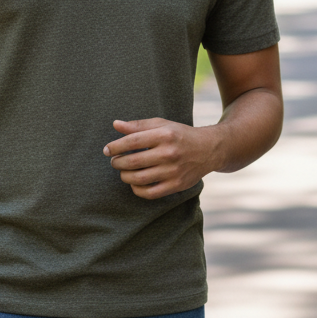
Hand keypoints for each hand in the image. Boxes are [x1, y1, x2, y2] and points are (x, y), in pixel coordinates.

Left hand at [104, 118, 220, 198]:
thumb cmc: (180, 135)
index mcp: (165, 134)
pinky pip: (150, 193)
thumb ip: (138, 125)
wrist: (209, 149)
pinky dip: (137, 190)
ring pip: (139, 179)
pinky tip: (135, 183)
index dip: (115, 146)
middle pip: (133, 162)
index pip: (132, 141)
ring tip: (123, 171)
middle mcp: (169, 153)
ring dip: (125, 176)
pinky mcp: (176, 185)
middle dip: (118, 162)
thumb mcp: (162, 124)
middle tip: (115, 161)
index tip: (107, 150)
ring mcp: (173, 171)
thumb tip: (115, 125)